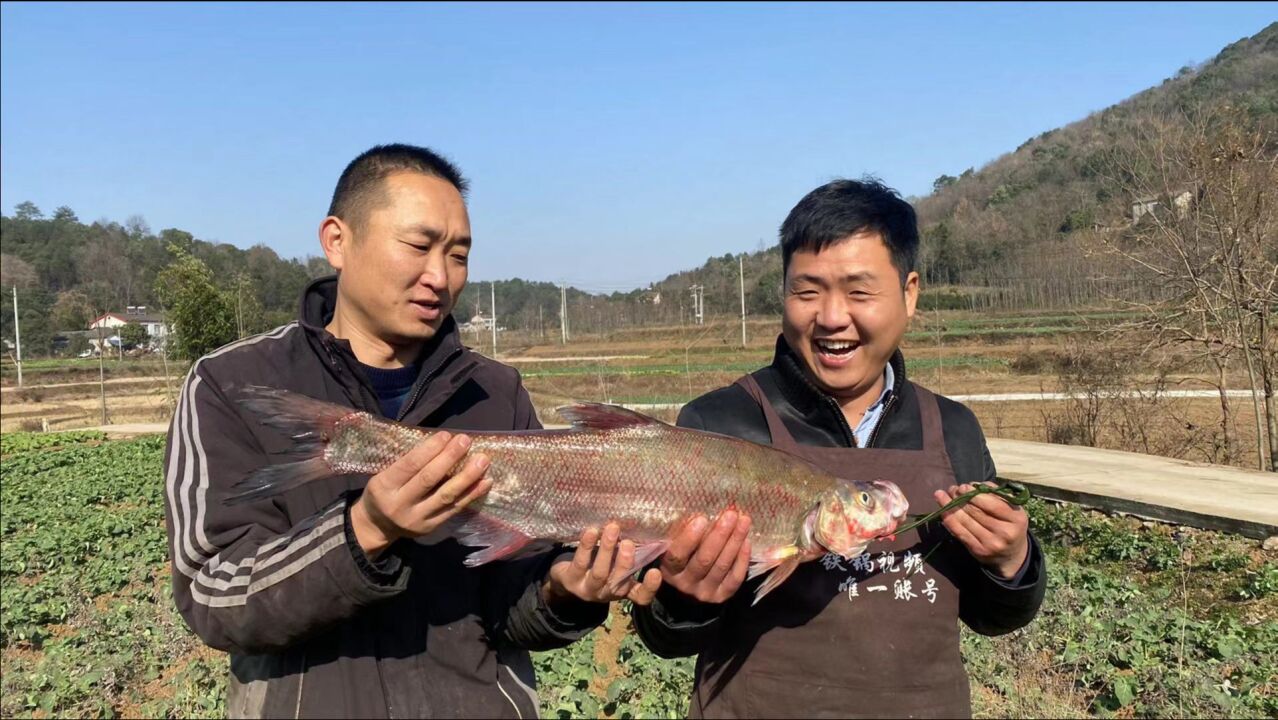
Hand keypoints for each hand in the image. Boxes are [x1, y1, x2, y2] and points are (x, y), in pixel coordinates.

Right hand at [350, 431, 491, 557]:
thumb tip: (442, 442)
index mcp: (384, 486)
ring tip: (482, 461)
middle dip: (450, 458)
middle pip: (429, 479)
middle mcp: (400, 504)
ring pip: (446, 496)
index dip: (430, 449)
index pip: (410, 465)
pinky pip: (455, 509)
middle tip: (466, 441)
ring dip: (467, 477)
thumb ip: (408, 461)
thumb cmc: (384, 491)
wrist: (378, 526)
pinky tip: (485, 481)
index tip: (447, 435)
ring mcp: (417, 519)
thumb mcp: (384, 474)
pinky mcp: (431, 527)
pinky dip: (472, 494)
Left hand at [544, 522, 661, 605]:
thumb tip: (642, 526)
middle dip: (625, 562)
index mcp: (623, 589)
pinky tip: (591, 531)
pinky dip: (586, 546)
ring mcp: (588, 589)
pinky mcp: (570, 580)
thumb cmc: (597, 564)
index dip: (649, 587)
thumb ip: (627, 552)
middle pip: (619, 582)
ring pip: (599, 573)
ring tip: (612, 529)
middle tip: (628, 543)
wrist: (565, 577)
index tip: (656, 572)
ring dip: (606, 550)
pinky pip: (580, 563)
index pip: (641, 596)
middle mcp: (607, 593)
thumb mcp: (615, 562)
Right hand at [658, 510, 751, 603]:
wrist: (689, 586)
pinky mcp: (721, 596)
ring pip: (721, 566)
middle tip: (730, 514)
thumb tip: (702, 509)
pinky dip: (742, 558)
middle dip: (719, 535)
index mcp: (669, 570)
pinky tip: (746, 541)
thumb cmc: (682, 555)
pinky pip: (735, 578)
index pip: (677, 556)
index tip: (701, 518)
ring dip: (734, 541)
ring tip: (744, 521)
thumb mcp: (674, 545)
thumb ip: (681, 533)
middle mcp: (685, 584)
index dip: (689, 538)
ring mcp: (704, 592)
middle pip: (704, 560)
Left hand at [934, 482, 1028, 579]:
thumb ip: (995, 494)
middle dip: (960, 497)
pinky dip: (949, 520)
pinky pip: (959, 532)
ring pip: (965, 521)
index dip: (974, 494)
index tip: (963, 486)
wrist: (1012, 555)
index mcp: (1017, 519)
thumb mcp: (1012, 508)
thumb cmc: (1010, 524)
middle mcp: (1005, 533)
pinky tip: (942, 510)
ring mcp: (990, 543)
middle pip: (976, 511)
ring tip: (941, 495)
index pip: (992, 504)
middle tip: (952, 489)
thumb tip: (972, 486)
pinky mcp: (978, 550)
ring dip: (950, 506)